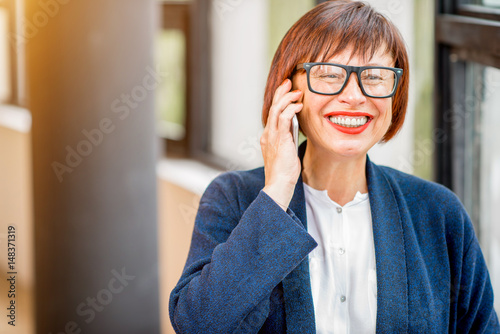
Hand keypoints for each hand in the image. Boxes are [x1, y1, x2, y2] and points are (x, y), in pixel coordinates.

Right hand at [260, 79, 302, 209]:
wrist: (278, 184)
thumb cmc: (284, 172)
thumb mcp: (286, 151)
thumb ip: (288, 138)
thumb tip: (296, 127)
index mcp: (268, 137)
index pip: (272, 113)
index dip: (278, 100)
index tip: (286, 91)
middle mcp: (268, 134)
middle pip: (272, 107)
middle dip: (280, 93)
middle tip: (288, 82)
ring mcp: (272, 136)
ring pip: (276, 109)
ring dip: (287, 98)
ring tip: (297, 92)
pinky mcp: (279, 139)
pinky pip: (284, 118)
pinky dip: (291, 109)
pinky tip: (299, 106)